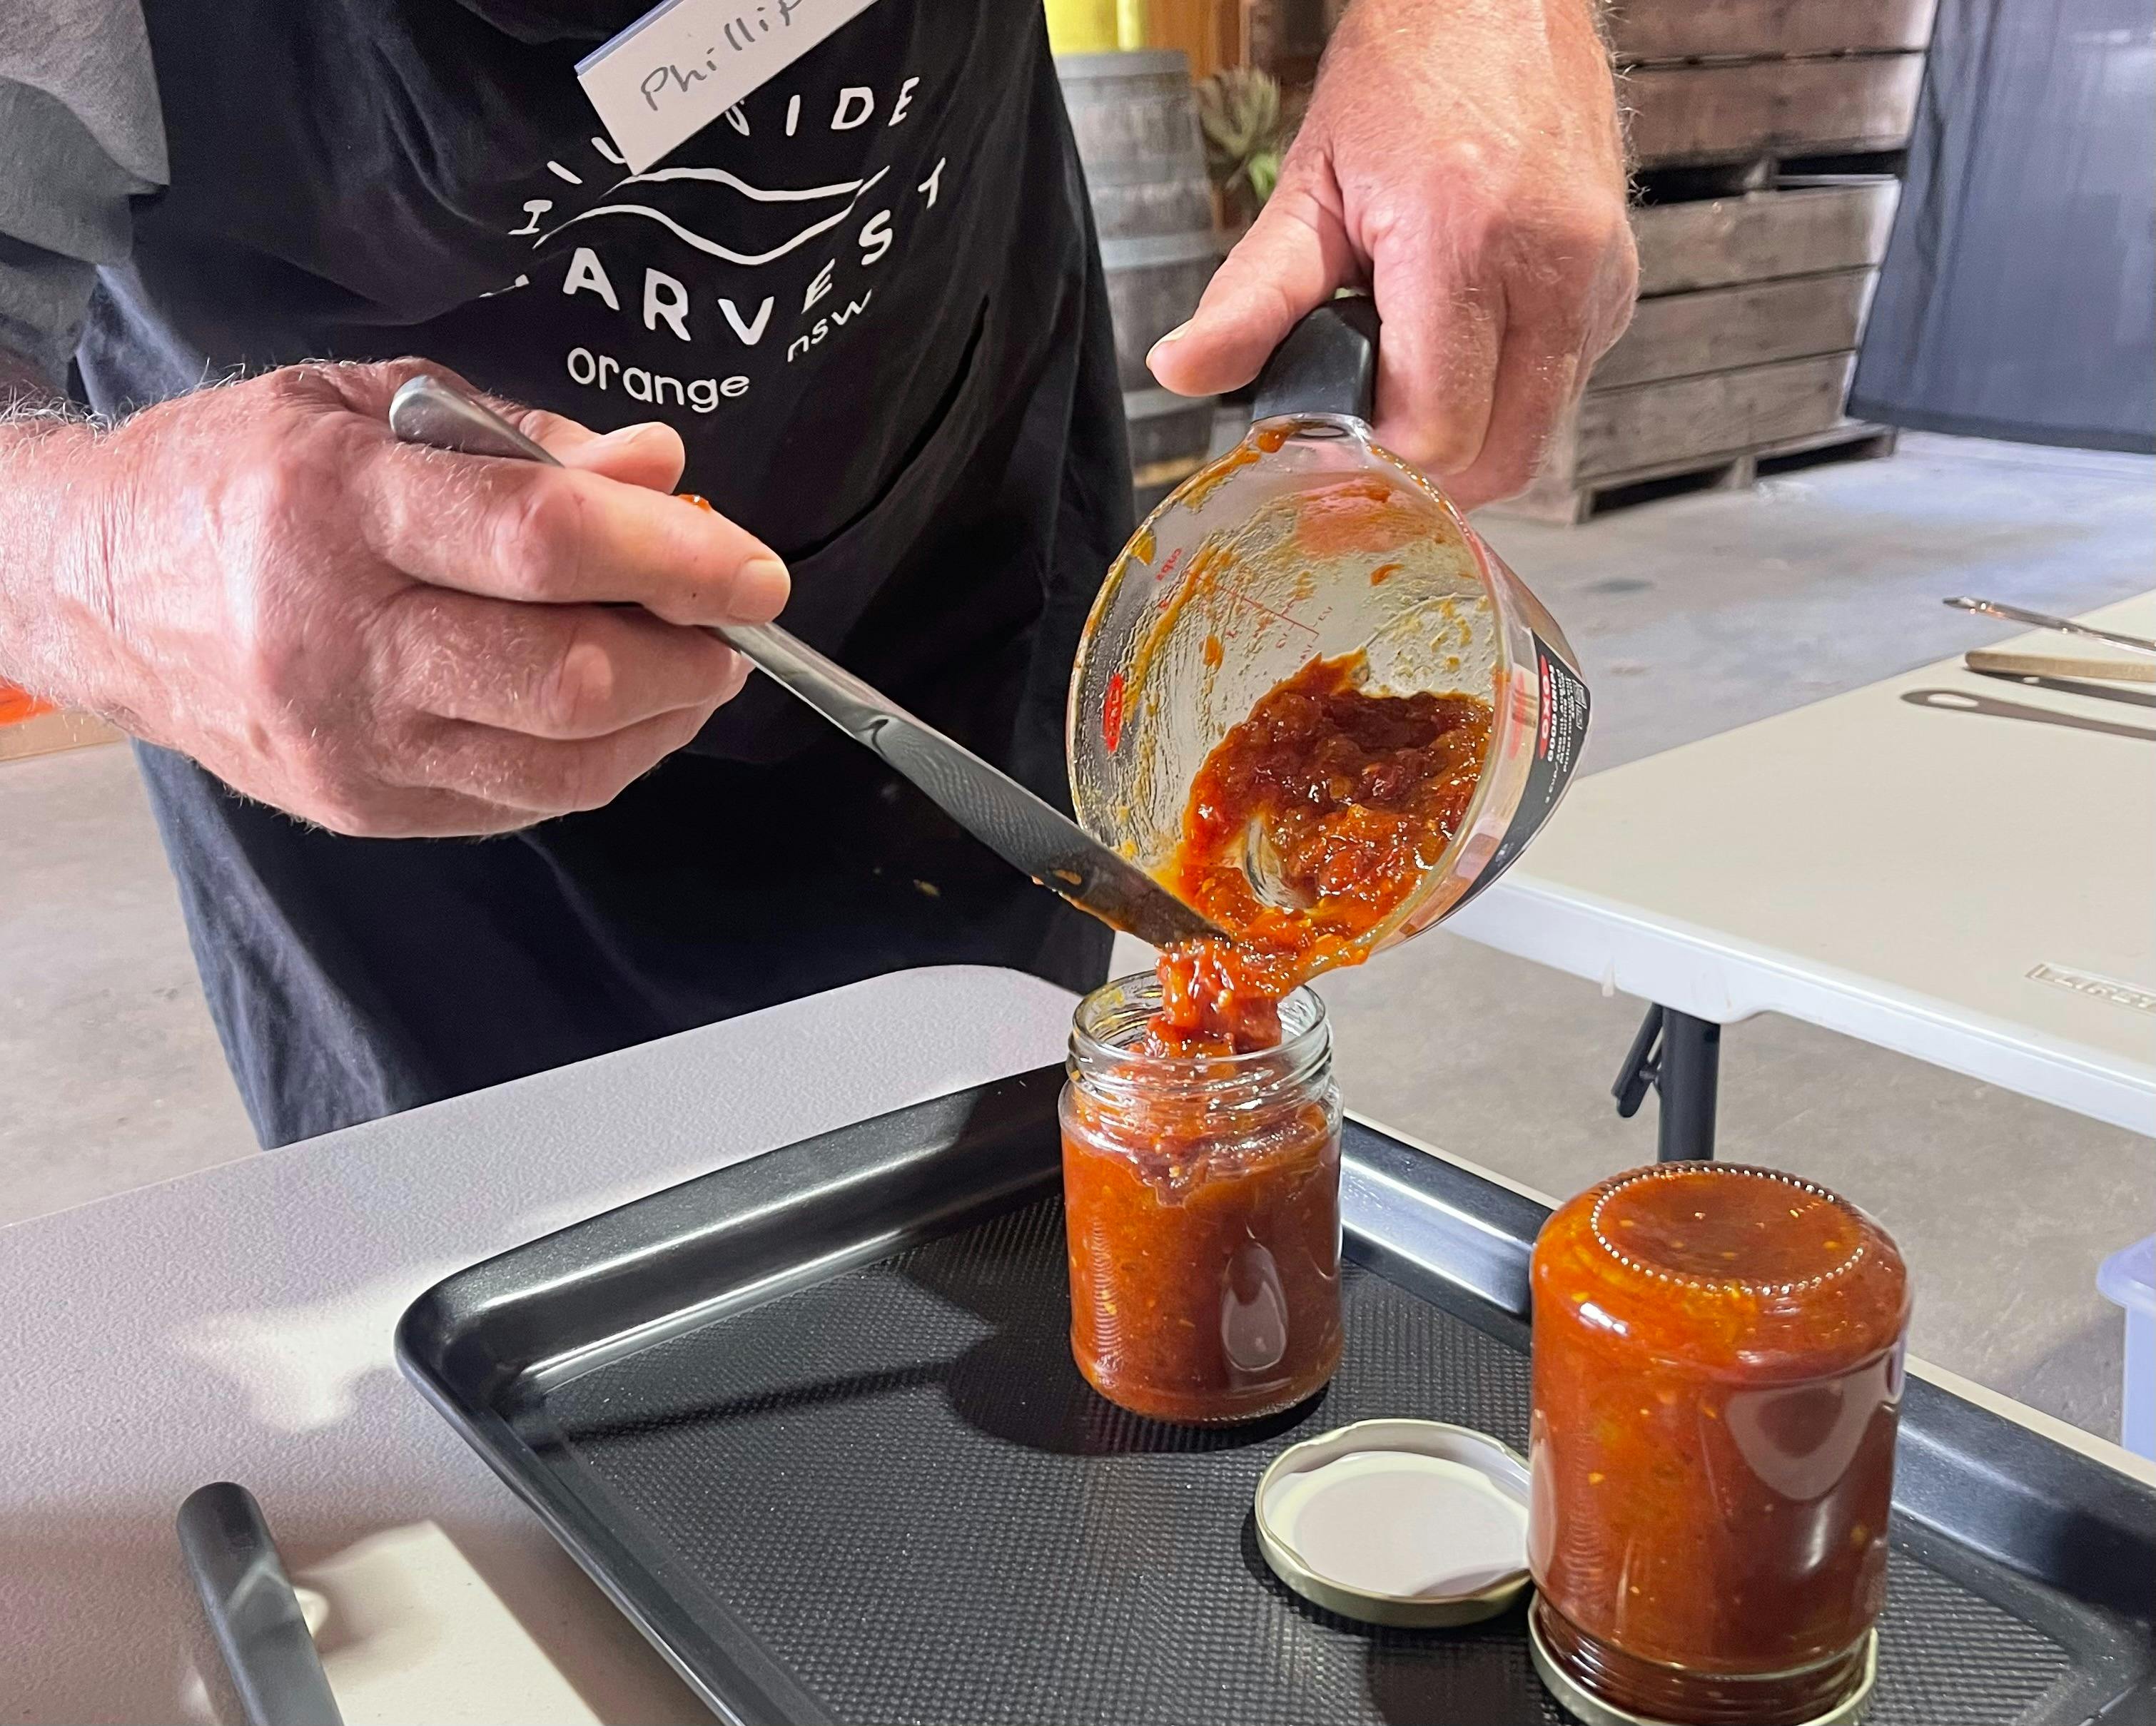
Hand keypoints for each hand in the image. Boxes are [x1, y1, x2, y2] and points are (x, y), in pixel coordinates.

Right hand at [0, 359, 786, 835]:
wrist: (98, 588)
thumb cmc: (242, 478)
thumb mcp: (370, 403)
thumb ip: (524, 442)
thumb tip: (660, 471)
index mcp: (339, 507)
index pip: (541, 542)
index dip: (675, 558)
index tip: (754, 568)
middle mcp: (339, 638)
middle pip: (567, 674)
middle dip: (686, 654)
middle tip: (730, 622)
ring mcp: (350, 741)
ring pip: (561, 760)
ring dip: (662, 720)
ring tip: (690, 666)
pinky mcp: (364, 808)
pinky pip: (524, 800)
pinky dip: (599, 761)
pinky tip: (617, 713)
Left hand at [1147, 0, 1636, 507]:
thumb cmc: (1407, 75)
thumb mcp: (1308, 186)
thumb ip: (1250, 297)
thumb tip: (1184, 369)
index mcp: (1464, 240)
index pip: (1439, 431)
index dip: (1383, 459)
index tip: (1340, 440)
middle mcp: (1551, 264)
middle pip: (1504, 456)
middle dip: (1433, 468)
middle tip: (1375, 428)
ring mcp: (1599, 275)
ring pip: (1541, 432)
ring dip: (1475, 432)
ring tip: (1417, 369)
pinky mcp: (1618, 281)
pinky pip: (1564, 385)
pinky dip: (1511, 393)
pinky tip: (1466, 339)